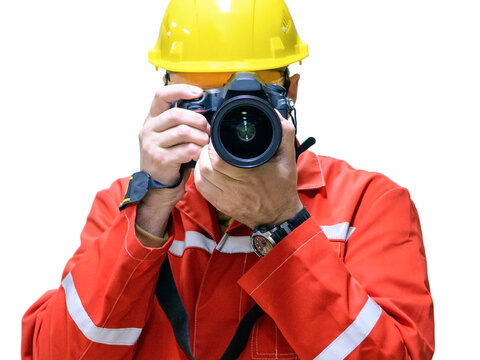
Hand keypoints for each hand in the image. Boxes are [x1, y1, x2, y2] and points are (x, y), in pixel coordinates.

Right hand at [136, 85, 209, 237]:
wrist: (157, 187)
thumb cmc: (167, 159)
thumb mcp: (168, 137)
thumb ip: (179, 122)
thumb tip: (204, 110)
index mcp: (151, 119)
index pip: (161, 95)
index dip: (180, 90)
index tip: (198, 92)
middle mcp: (148, 129)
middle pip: (177, 114)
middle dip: (198, 120)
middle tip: (207, 128)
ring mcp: (152, 145)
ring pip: (183, 131)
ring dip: (200, 137)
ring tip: (204, 143)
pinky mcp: (160, 159)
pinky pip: (186, 149)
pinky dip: (197, 151)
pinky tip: (199, 154)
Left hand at [194, 111, 302, 228]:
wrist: (280, 217)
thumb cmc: (283, 188)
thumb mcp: (288, 157)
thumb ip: (284, 133)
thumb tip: (274, 113)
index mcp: (250, 174)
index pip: (219, 158)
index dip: (214, 145)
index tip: (218, 137)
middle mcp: (236, 188)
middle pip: (208, 165)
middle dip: (206, 151)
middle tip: (212, 144)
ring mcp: (226, 198)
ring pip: (202, 176)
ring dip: (201, 162)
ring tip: (208, 154)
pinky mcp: (221, 205)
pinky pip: (201, 188)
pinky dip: (199, 175)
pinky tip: (206, 168)